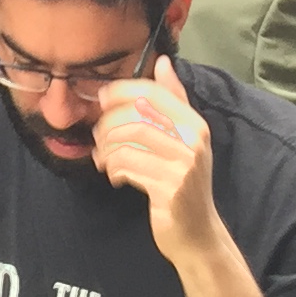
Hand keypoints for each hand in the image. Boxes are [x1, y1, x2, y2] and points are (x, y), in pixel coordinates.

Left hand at [92, 62, 217, 259]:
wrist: (198, 234)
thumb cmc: (184, 182)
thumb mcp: (185, 140)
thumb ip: (174, 101)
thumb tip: (163, 62)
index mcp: (196, 124)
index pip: (153, 93)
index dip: (122, 90)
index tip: (103, 97)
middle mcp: (193, 142)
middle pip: (136, 116)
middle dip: (108, 124)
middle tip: (98, 136)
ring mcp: (182, 166)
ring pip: (128, 141)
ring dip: (107, 148)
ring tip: (103, 158)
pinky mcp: (169, 189)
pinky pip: (129, 166)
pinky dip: (114, 168)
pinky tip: (114, 175)